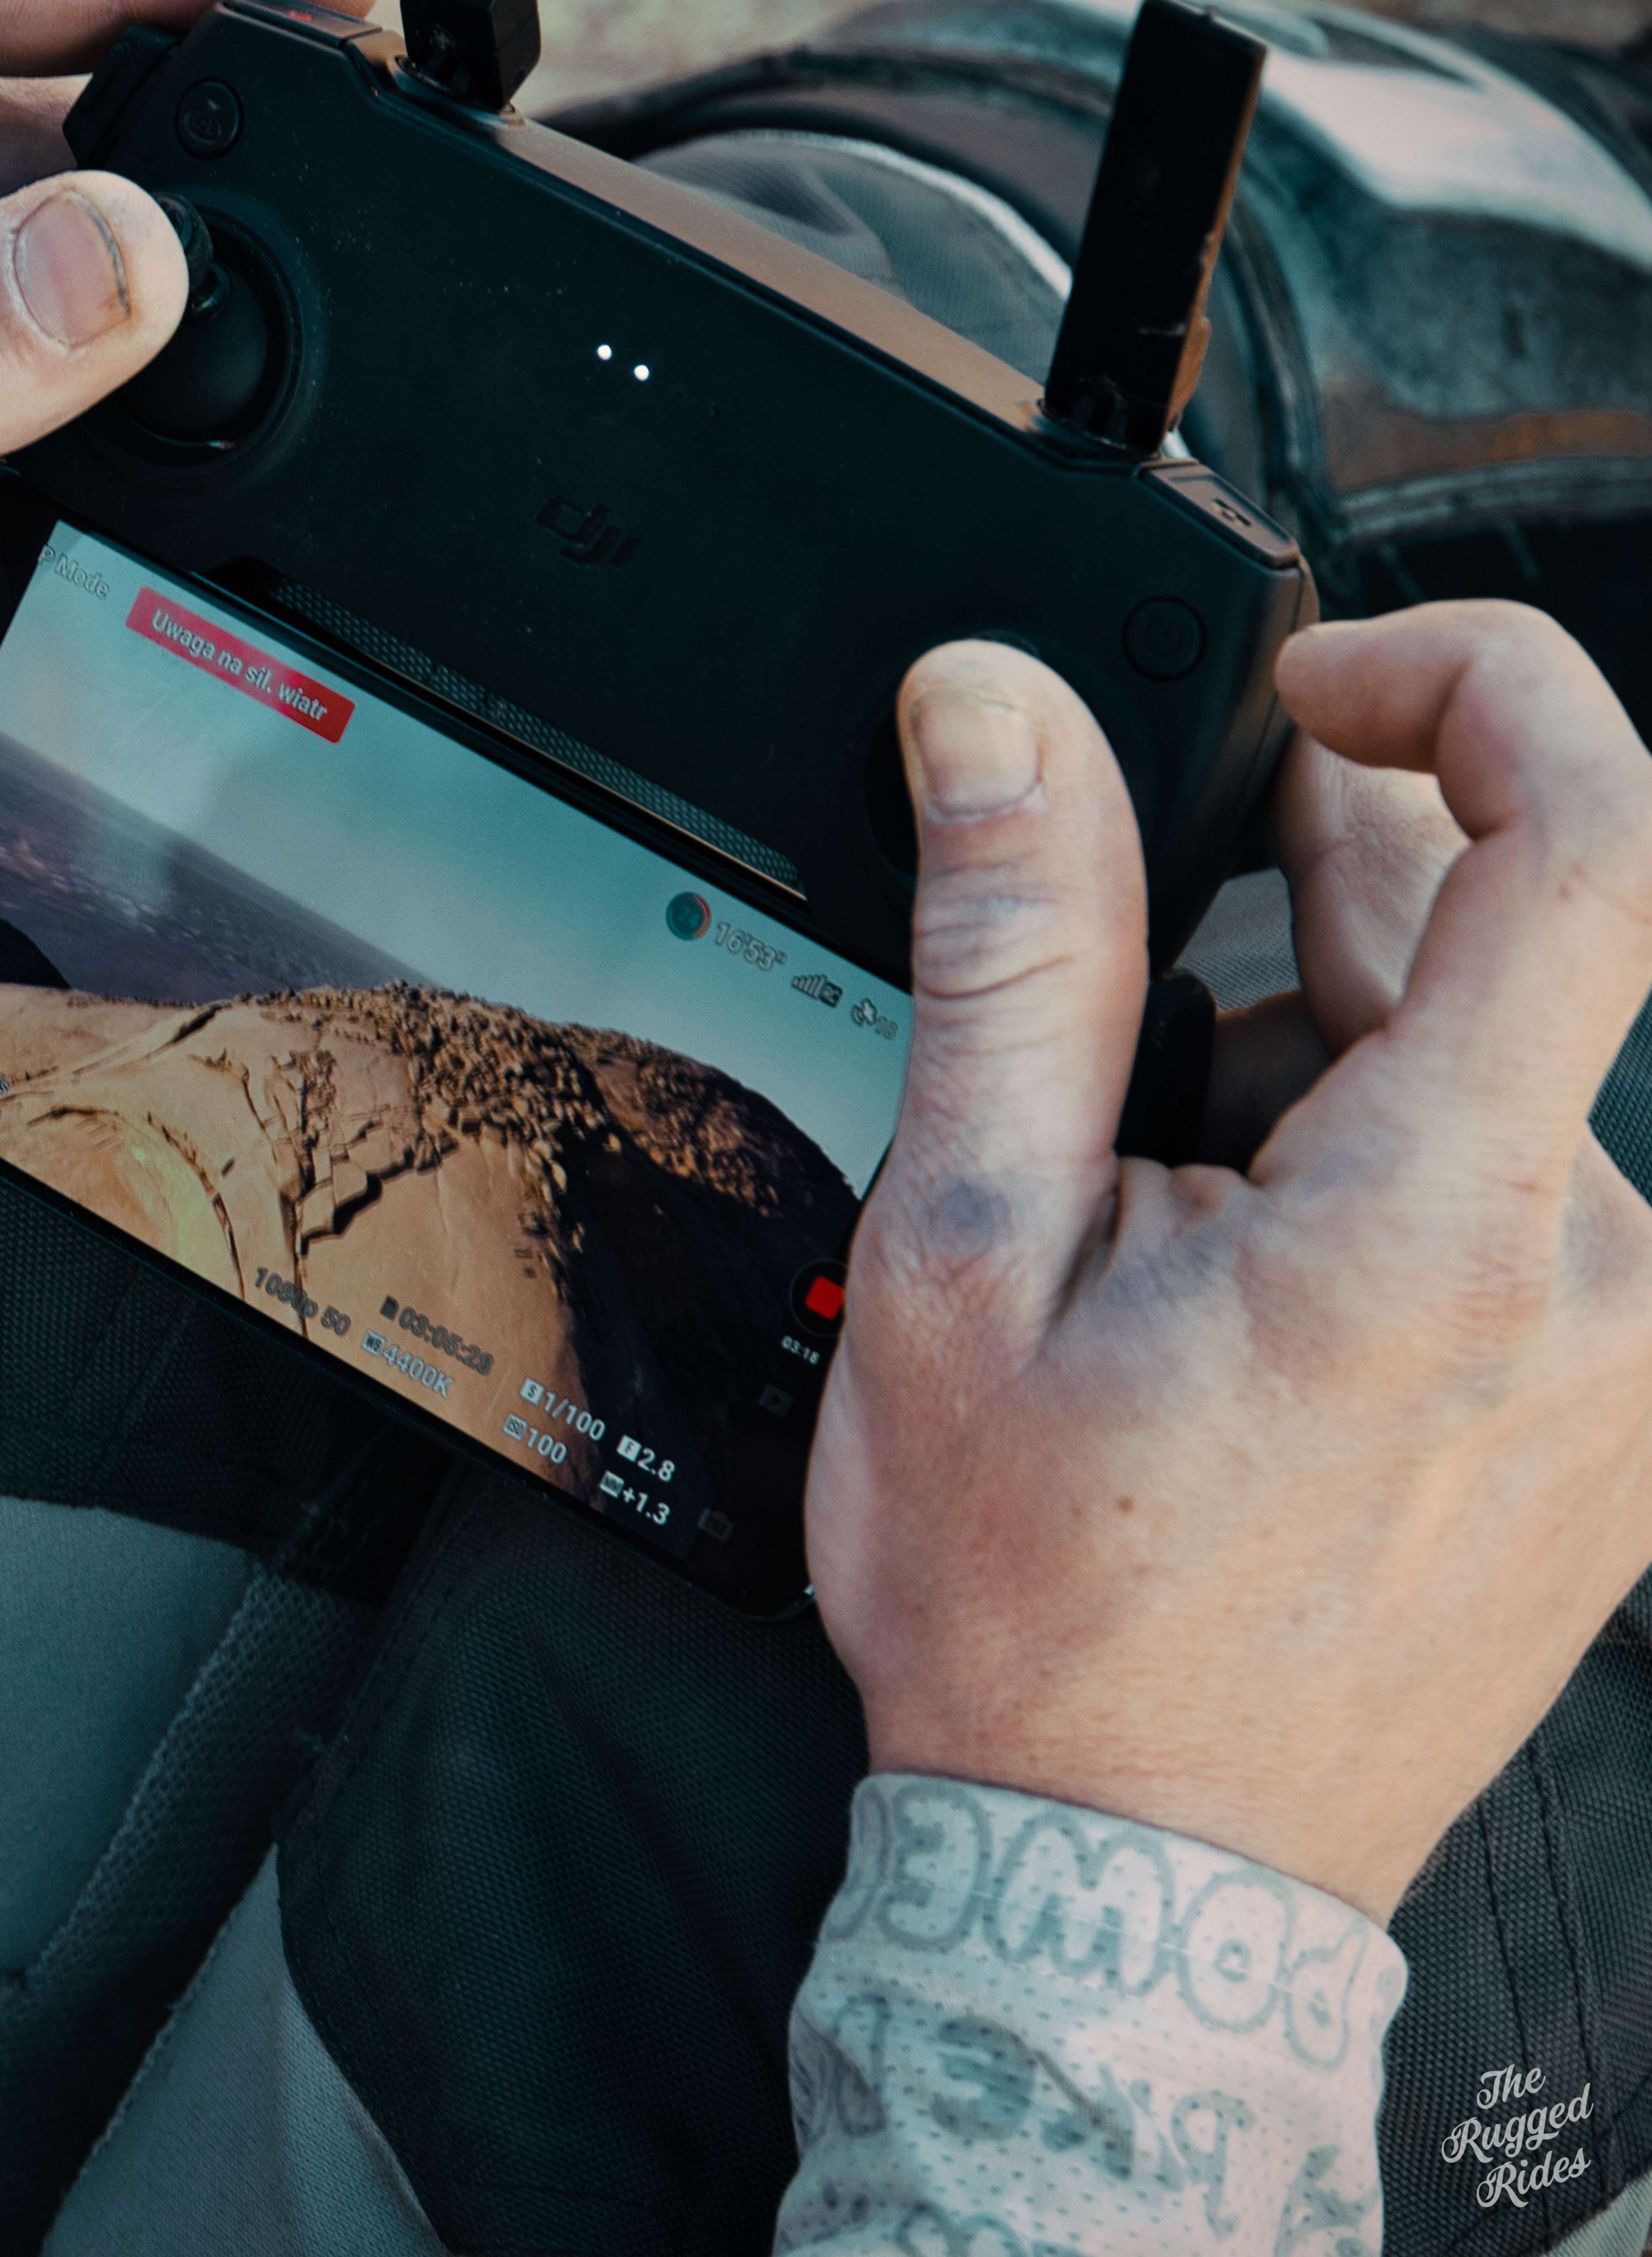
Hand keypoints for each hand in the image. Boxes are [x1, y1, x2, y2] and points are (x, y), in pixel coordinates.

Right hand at [808, 604, 1651, 1916]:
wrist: (1135, 1865)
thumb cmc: (1041, 1606)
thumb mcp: (965, 1253)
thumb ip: (1017, 953)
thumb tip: (999, 724)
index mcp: (1446, 1234)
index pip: (1593, 835)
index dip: (1471, 685)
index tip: (1327, 685)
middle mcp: (1607, 1296)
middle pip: (1516, 954)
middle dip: (1319, 905)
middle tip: (1140, 984)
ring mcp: (1635, 1374)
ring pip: (1515, 1084)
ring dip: (1344, 1063)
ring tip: (1164, 1202)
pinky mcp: (1630, 1426)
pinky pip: (1549, 1207)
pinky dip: (1405, 1169)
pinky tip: (1254, 1266)